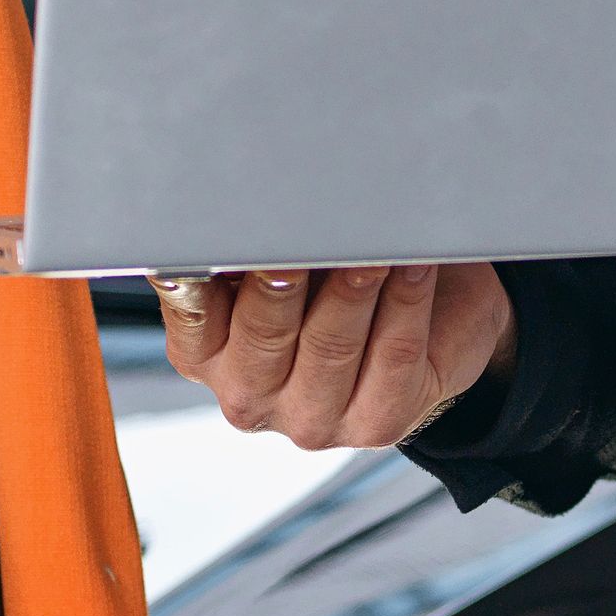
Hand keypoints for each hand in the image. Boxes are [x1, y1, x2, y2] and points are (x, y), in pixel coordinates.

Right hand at [155, 263, 514, 450]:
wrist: (423, 331)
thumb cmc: (331, 282)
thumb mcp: (275, 260)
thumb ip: (250, 242)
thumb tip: (245, 194)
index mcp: (206, 353)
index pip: (193, 312)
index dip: (208, 274)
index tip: (226, 239)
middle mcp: (249, 394)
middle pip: (263, 332)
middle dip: (285, 277)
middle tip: (303, 232)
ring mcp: (312, 417)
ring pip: (332, 344)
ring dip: (354, 285)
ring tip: (371, 242)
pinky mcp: (377, 422)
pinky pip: (393, 354)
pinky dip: (405, 302)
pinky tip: (414, 265)